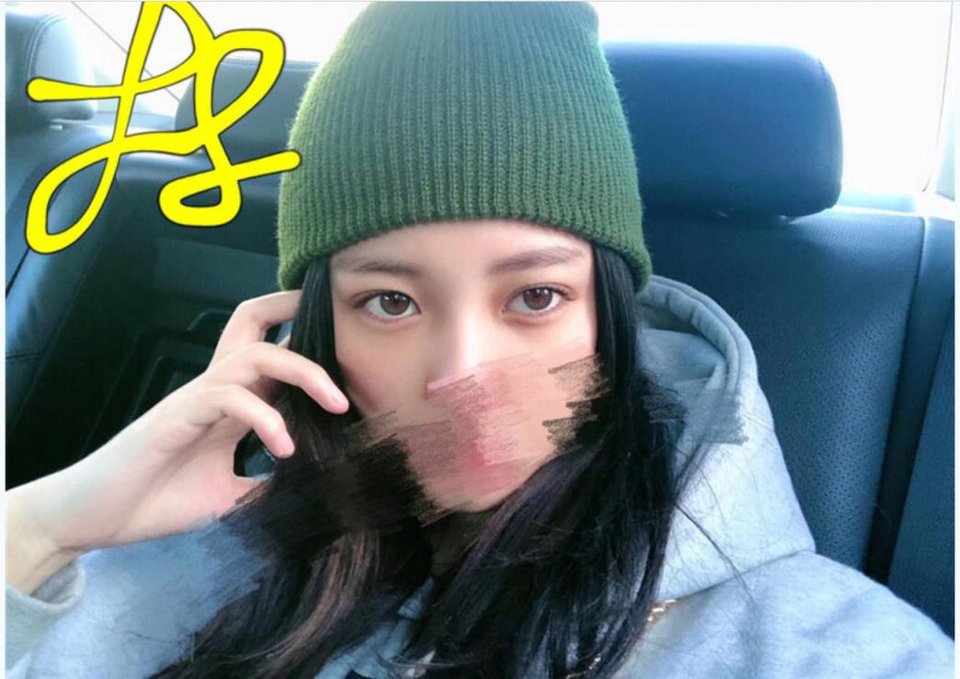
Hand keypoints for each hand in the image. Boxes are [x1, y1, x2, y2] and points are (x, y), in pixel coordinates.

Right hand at [7, 291, 348, 592]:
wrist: (92, 519)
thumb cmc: (157, 500)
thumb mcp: (231, 494)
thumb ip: (268, 483)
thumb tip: (316, 489)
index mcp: (230, 402)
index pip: (268, 349)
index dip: (301, 334)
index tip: (346, 341)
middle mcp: (215, 389)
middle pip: (253, 325)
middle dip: (295, 314)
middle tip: (347, 336)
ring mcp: (194, 399)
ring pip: (253, 356)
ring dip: (302, 374)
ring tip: (337, 406)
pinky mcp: (175, 417)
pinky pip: (226, 397)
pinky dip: (264, 418)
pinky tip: (283, 447)